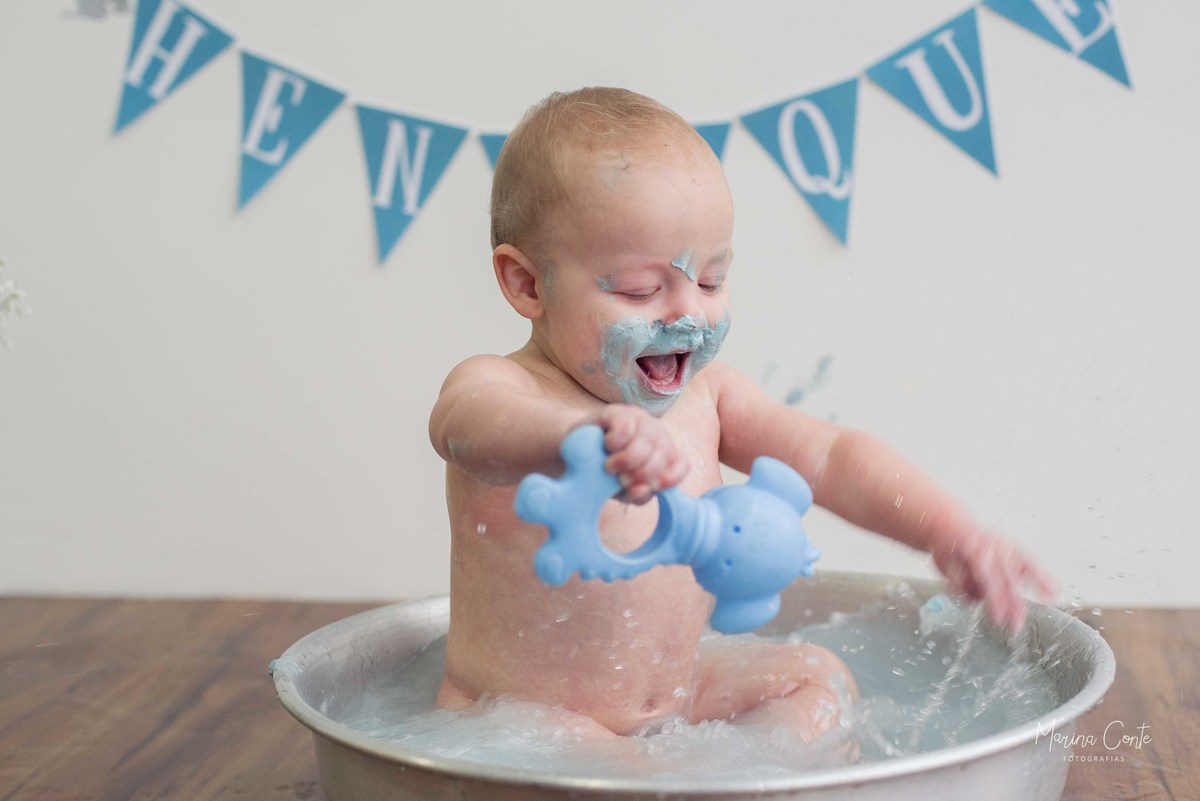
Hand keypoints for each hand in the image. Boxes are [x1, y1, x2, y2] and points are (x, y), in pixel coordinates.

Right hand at [580, 405, 688, 503]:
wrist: (574, 453)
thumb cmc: (603, 472)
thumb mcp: (623, 489)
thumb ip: (638, 494)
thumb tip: (641, 491)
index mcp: (663, 454)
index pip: (681, 464)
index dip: (671, 478)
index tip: (653, 487)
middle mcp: (656, 434)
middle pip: (663, 454)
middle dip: (643, 473)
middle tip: (622, 480)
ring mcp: (639, 419)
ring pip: (646, 441)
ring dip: (627, 460)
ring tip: (610, 468)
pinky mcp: (618, 412)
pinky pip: (625, 429)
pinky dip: (616, 443)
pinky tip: (607, 447)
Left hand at [930, 528, 1055, 630]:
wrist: (950, 522)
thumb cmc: (948, 546)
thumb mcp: (944, 563)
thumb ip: (960, 581)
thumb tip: (976, 598)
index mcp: (973, 549)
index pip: (987, 578)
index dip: (995, 600)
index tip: (999, 619)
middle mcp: (992, 545)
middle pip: (1007, 576)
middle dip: (1013, 602)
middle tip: (1016, 624)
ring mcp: (1004, 544)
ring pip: (1024, 563)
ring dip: (1038, 583)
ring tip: (1051, 597)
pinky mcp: (1013, 546)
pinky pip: (1031, 559)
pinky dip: (1042, 573)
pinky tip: (1054, 587)